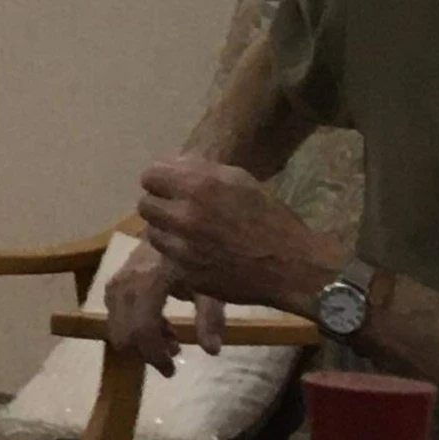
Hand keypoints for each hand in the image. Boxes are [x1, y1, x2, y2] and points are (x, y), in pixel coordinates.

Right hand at [103, 234, 229, 375]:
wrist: (186, 219)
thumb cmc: (204, 250)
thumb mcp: (213, 283)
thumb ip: (210, 317)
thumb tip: (211, 351)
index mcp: (153, 281)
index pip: (142, 328)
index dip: (153, 354)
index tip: (171, 369)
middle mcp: (131, 278)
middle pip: (122, 326)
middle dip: (142, 349)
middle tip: (168, 360)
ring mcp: (122, 274)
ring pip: (115, 316)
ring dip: (136, 335)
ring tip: (168, 341)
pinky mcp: (121, 273)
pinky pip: (116, 305)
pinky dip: (131, 321)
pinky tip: (158, 324)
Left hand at [136, 154, 341, 318]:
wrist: (293, 267)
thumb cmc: (271, 218)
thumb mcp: (239, 181)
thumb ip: (200, 171)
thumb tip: (170, 164)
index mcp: (198, 188)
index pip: (150, 176)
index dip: (161, 180)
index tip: (171, 185)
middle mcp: (184, 217)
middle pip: (145, 205)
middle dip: (161, 204)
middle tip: (179, 209)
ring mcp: (183, 250)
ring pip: (153, 233)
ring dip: (167, 230)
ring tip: (190, 232)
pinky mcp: (186, 275)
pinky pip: (168, 258)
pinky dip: (179, 255)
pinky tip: (201, 253)